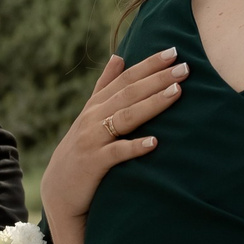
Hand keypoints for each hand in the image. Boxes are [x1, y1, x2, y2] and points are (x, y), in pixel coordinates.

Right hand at [38, 48, 188, 243]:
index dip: (149, 64)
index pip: (125, 78)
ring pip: (126, 117)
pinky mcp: (94, 164)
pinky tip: (154, 142)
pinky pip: (117, 153)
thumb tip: (118, 56)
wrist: (59, 191)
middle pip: (129, 93)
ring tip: (176, 93)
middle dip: (158, 78)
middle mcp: (93, 118)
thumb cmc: (81, 151)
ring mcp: (93, 140)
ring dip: (152, 104)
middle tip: (185, 67)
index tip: (173, 51)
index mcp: (96, 105)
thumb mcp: (89, 115)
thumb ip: (104, 86)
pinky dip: (134, 147)